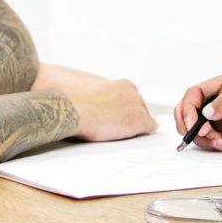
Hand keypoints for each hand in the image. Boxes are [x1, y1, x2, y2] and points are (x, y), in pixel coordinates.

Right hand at [34, 63, 155, 140]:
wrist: (72, 107)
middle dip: (131, 116)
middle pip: (140, 107)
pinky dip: (143, 133)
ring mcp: (137, 107)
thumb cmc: (74, 98)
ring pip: (144, 117)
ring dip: (135, 125)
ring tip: (121, 133)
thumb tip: (94, 101)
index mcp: (123, 85)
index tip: (120, 115)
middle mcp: (134, 93)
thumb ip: (100, 93)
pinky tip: (136, 137)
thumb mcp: (90, 88)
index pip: (132, 98)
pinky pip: (149, 127)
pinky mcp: (138, 121)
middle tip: (119, 126)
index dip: (126, 109)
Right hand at [173, 73, 221, 150]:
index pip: (194, 93)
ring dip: (205, 138)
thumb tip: (207, 110)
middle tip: (207, 135)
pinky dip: (212, 144)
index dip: (189, 108)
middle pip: (187, 111)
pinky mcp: (221, 133)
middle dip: (192, 126)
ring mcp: (218, 118)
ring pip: (194, 128)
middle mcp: (217, 100)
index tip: (194, 123)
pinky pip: (205, 140)